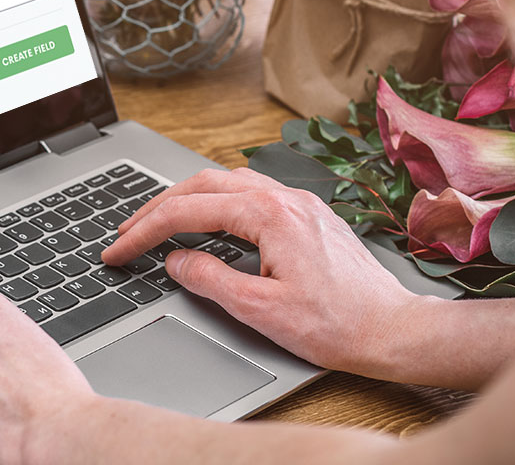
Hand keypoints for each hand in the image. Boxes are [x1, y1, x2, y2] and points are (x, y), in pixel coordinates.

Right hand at [101, 168, 431, 376]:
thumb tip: (175, 261)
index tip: (117, 250)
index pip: (186, 211)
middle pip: (201, 185)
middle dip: (157, 206)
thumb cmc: (338, 326)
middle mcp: (284, 197)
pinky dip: (216, 202)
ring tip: (158, 223)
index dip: (143, 231)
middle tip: (126, 232)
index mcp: (269, 215)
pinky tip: (208, 221)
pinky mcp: (308, 215)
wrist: (396, 331)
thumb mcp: (260, 311)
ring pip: (226, 182)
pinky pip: (250, 192)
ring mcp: (299, 202)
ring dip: (186, 199)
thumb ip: (209, 279)